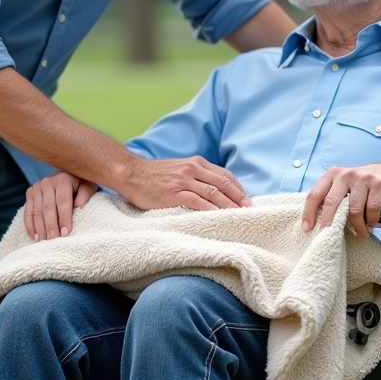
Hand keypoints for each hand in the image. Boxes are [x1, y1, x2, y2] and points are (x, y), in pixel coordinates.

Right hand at [24, 171, 97, 241]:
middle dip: (50, 226)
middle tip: (53, 241)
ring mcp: (37, 187)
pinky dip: (30, 226)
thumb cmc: (80, 185)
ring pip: (37, 211)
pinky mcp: (30, 193)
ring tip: (44, 241)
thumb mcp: (88, 186)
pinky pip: (28, 212)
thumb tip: (79, 205)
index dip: (64, 218)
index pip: (62, 201)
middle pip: (48, 208)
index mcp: (62, 180)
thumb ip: (86, 194)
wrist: (67, 175)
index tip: (65, 234)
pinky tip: (35, 236)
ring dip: (39, 228)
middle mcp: (47, 182)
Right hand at [120, 155, 250, 211]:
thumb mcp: (180, 169)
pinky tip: (218, 216)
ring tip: (239, 215)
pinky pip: (197, 201)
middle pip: (223, 184)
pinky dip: (210, 209)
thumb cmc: (155, 175)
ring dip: (229, 205)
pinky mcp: (173, 193)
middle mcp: (192, 168)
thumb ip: (196, 175)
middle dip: (239, 198)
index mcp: (196, 162)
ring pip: (213, 192)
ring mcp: (183, 180)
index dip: (239, 188)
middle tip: (249, 210)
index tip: (247, 200)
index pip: (225, 175)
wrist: (131, 173)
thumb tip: (215, 190)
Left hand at [302, 164, 380, 235]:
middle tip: (329, 236)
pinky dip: (372, 220)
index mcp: (333, 174)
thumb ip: (333, 195)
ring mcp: (363, 178)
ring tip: (361, 233)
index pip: (315, 194)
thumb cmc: (366, 184)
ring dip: (357, 226)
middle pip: (331, 202)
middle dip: (329, 222)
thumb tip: (316, 220)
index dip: (309, 213)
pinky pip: (372, 209)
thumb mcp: (346, 183)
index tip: (307, 229)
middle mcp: (346, 174)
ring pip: (354, 209)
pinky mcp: (379, 184)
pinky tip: (372, 224)